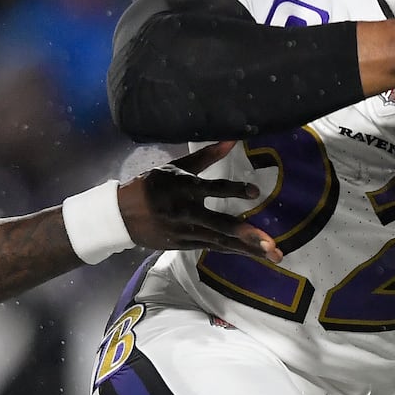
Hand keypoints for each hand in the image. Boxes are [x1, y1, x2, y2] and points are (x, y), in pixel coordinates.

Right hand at [118, 141, 281, 262]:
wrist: (121, 216)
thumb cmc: (151, 186)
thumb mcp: (175, 168)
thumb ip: (206, 156)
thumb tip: (233, 139)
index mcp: (182, 188)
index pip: (212, 189)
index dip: (233, 190)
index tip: (254, 192)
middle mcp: (185, 213)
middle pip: (220, 225)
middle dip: (246, 235)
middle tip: (271, 244)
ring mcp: (185, 233)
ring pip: (221, 242)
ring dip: (248, 249)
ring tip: (273, 255)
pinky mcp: (184, 246)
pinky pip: (214, 248)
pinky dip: (234, 250)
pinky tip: (254, 254)